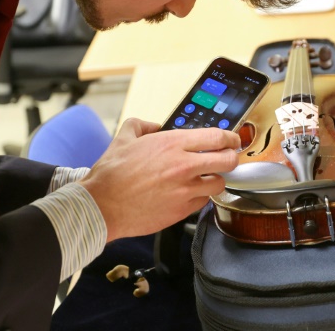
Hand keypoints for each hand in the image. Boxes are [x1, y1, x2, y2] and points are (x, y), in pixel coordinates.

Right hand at [78, 118, 239, 240]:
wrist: (102, 205)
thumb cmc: (112, 174)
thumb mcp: (124, 138)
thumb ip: (140, 125)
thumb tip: (152, 125)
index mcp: (173, 143)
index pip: (218, 136)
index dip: (230, 138)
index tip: (232, 140)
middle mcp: (184, 165)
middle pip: (228, 160)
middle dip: (231, 158)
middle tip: (227, 159)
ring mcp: (185, 189)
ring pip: (219, 183)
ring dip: (215, 180)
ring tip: (206, 179)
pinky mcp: (182, 210)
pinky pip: (202, 202)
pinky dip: (199, 197)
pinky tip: (189, 194)